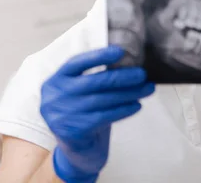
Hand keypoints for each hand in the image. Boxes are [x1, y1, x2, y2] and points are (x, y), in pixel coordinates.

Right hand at [40, 46, 154, 182]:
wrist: (77, 149)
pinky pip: (104, 116)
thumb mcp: (82, 92)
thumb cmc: (84, 112)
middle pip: (93, 82)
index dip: (98, 56)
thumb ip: (95, 77)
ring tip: (147, 89)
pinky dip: (123, 110)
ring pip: (102, 100)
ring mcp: (60, 115)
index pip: (76, 63)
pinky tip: (136, 105)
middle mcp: (53, 97)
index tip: (120, 51)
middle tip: (142, 74)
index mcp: (55, 80)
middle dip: (122, 77)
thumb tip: (129, 62)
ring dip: (129, 93)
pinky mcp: (72, 132)